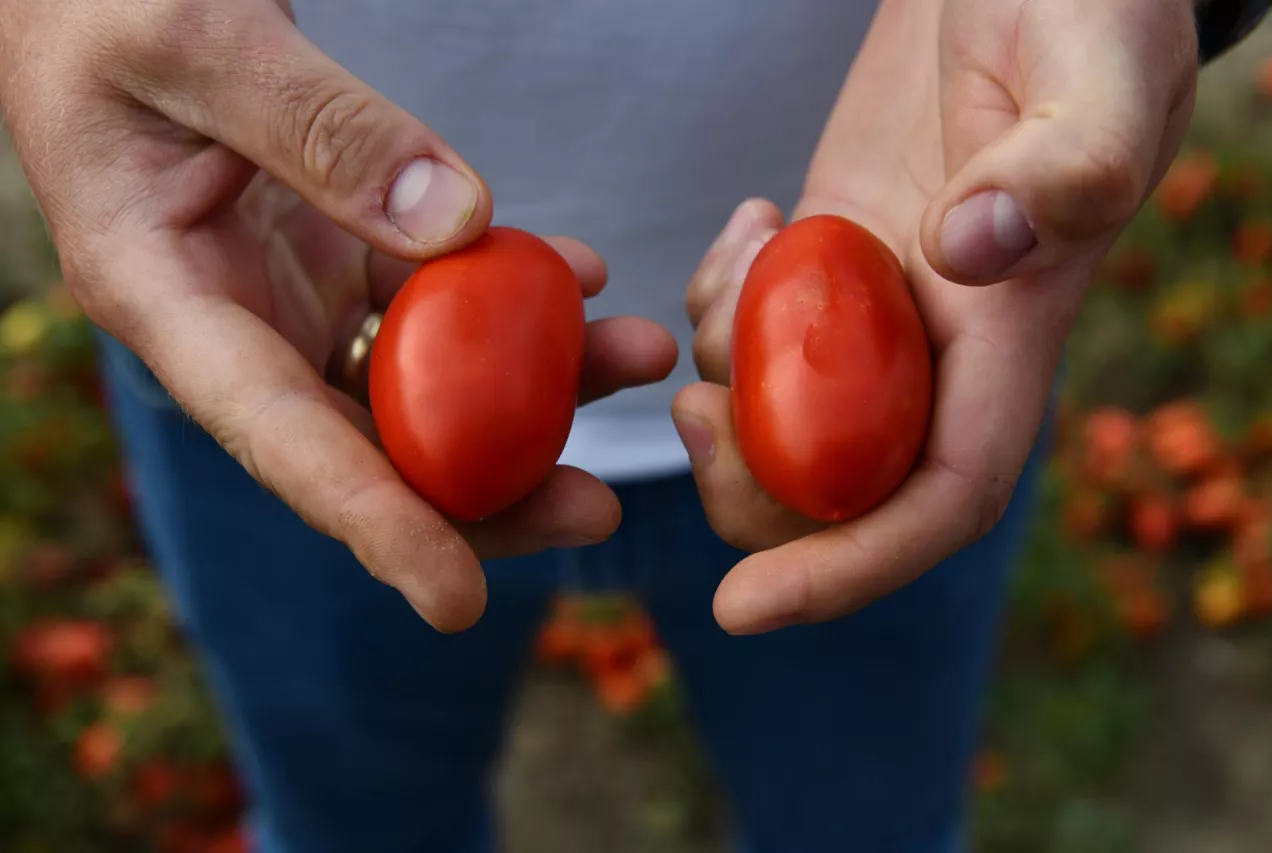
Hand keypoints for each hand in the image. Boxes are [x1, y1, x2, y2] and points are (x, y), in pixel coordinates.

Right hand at [0, 0, 677, 631]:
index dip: (373, 526)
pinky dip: (507, 296)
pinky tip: (577, 276)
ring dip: (530, 381)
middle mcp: (231, 323)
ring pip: (419, 376)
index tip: (457, 600)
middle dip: (487, 487)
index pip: (278, 440)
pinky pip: (433, 296)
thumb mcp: (197, 42)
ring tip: (632, 355)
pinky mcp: (332, 254)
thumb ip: (318, 130)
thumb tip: (460, 229)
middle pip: (367, 443)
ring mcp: (287, 294)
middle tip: (598, 504)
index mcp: (163, 301)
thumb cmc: (106, 3)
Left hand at [675, 0, 1198, 633]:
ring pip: (776, 412)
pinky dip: (716, 300)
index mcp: (1012, 335)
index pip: (939, 497)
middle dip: (747, 485)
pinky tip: (743, 224)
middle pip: (835, 486)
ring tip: (736, 262)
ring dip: (719, 373)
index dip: (849, 566)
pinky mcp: (826, 257)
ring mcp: (875, 307)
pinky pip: (750, 328)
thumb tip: (961, 255)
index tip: (741, 607)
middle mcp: (940, 346)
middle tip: (689, 409)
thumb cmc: (1088, 8)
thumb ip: (1064, 164)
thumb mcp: (1098, 70)